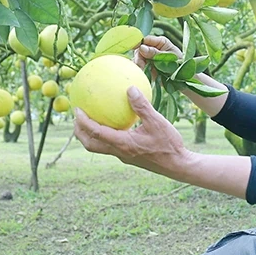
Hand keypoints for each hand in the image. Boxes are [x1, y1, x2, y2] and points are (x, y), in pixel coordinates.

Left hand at [73, 85, 191, 177]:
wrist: (179, 166)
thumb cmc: (169, 145)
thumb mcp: (157, 122)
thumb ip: (142, 106)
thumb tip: (129, 88)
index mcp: (123, 144)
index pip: (96, 133)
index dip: (83, 122)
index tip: (76, 110)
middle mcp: (120, 152)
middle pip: (91, 145)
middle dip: (79, 132)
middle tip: (76, 117)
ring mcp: (124, 156)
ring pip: (99, 147)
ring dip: (90, 135)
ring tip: (89, 119)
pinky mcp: (130, 156)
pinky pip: (111, 145)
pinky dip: (105, 135)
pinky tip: (115, 122)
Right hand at [133, 35, 182, 79]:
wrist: (183, 78)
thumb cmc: (179, 64)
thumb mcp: (168, 57)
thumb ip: (155, 53)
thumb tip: (141, 47)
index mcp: (159, 42)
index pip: (146, 39)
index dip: (139, 43)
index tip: (137, 49)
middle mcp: (152, 49)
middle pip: (139, 49)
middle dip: (138, 57)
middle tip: (141, 65)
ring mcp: (148, 59)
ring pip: (137, 59)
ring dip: (138, 64)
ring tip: (143, 70)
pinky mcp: (146, 68)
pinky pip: (138, 67)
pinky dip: (139, 70)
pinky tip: (142, 73)